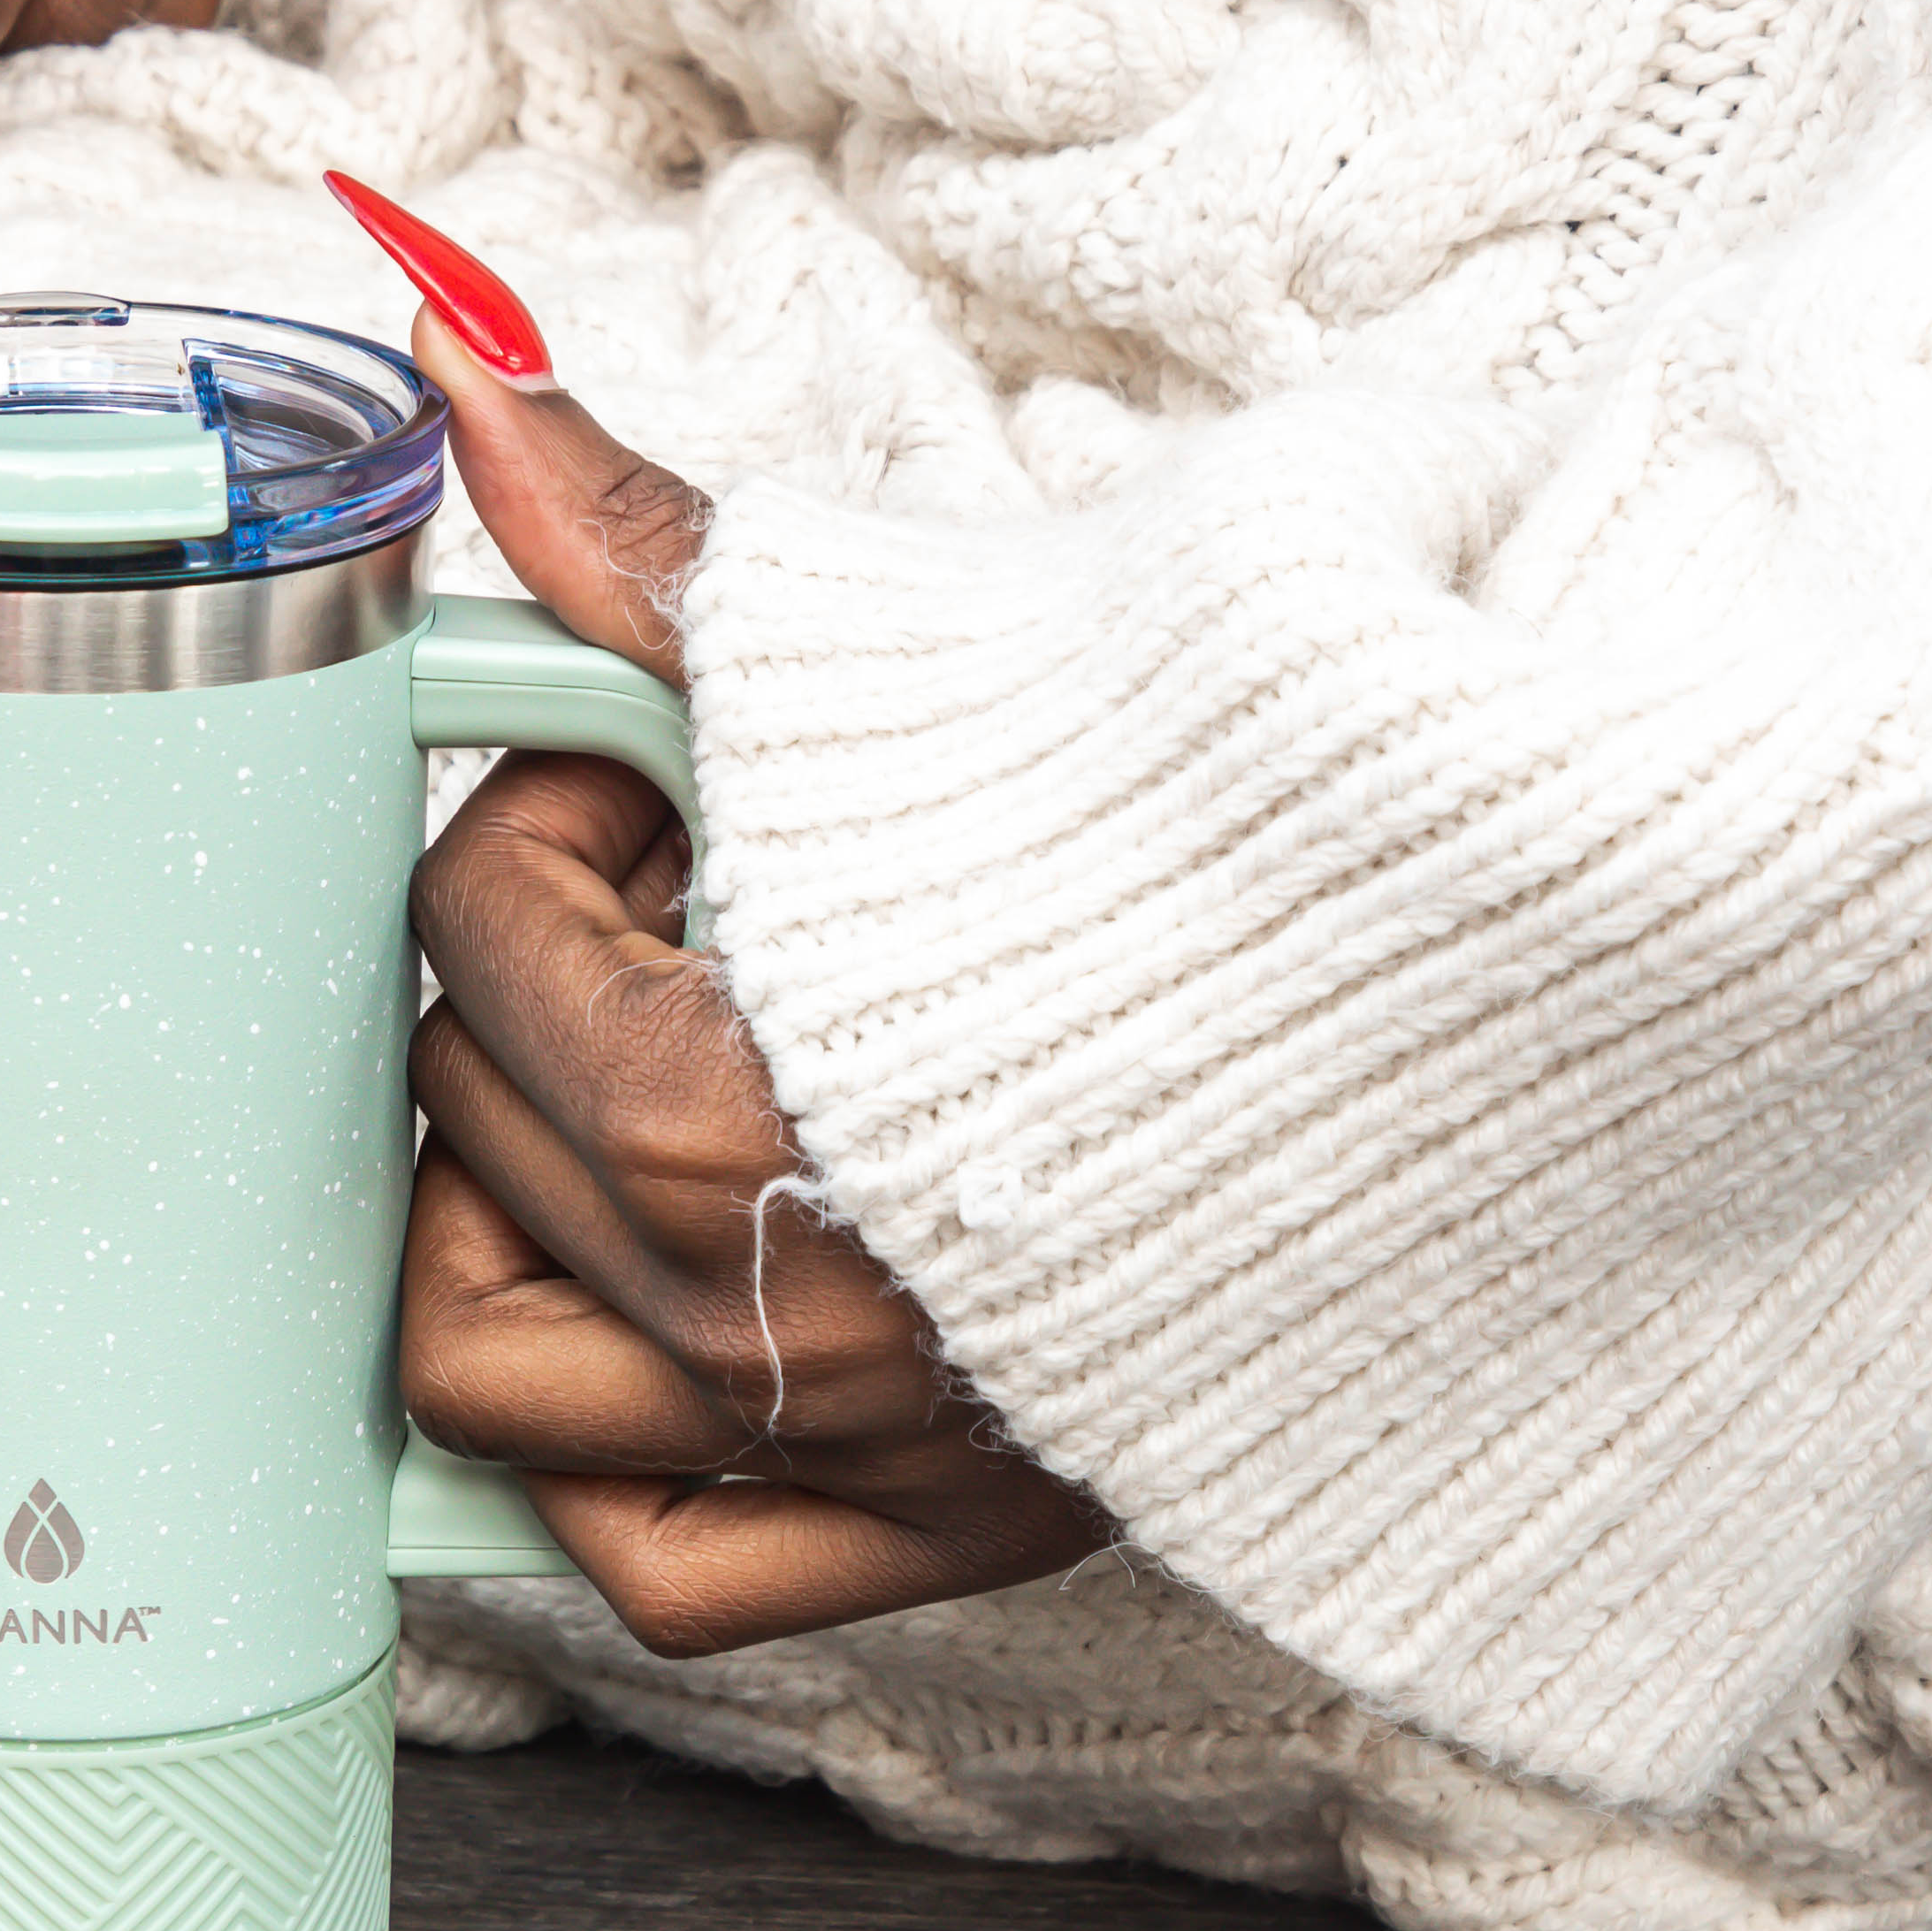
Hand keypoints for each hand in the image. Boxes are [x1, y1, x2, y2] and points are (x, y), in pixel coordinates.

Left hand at [329, 179, 1116, 1656]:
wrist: (1485, 1000)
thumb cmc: (1204, 838)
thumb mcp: (915, 668)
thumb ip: (644, 547)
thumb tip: (446, 360)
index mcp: (738, 1108)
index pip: (482, 926)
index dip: (555, 805)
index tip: (668, 778)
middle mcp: (780, 1318)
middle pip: (467, 1127)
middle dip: (532, 980)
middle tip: (662, 912)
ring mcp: (857, 1451)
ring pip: (485, 1375)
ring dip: (498, 1216)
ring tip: (621, 1097)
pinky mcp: (938, 1533)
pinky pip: (658, 1571)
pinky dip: (595, 1457)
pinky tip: (642, 1313)